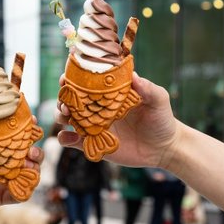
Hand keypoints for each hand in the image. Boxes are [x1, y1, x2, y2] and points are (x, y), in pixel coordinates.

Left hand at [0, 132, 43, 219]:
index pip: (15, 136)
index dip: (27, 129)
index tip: (32, 122)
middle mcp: (3, 162)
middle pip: (29, 154)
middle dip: (36, 150)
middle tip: (30, 150)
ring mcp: (5, 179)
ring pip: (29, 173)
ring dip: (34, 168)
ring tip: (28, 165)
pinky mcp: (2, 196)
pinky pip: (20, 194)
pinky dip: (25, 189)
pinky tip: (21, 184)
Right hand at [55, 72, 179, 168]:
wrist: (163, 148)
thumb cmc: (162, 119)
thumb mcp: (158, 100)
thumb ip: (147, 88)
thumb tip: (134, 75)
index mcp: (110, 92)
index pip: (87, 80)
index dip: (73, 77)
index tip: (67, 77)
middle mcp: (98, 106)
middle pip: (71, 98)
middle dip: (63, 97)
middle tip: (66, 102)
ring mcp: (94, 124)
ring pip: (67, 117)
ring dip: (61, 114)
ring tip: (66, 116)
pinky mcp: (92, 143)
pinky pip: (72, 140)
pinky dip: (64, 138)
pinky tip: (67, 136)